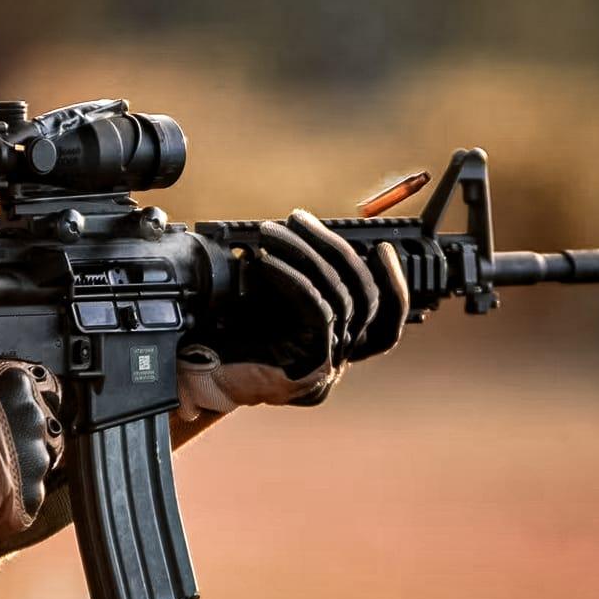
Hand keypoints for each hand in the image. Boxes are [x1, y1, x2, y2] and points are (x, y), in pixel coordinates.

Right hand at [0, 353, 64, 548]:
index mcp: (13, 377)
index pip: (36, 382)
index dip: (17, 396)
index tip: (0, 407)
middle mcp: (32, 414)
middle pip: (37, 423)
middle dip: (17, 432)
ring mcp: (35, 456)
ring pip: (34, 461)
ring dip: (13, 466)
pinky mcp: (29, 496)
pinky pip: (23, 499)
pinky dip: (7, 501)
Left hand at [179, 208, 408, 417]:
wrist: (202, 380)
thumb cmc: (231, 341)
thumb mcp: (272, 303)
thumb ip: (299, 279)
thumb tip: (306, 236)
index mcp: (338, 345)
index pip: (387, 322)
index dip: (395, 284)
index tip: (383, 248)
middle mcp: (343, 356)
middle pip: (366, 297)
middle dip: (334, 247)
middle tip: (299, 218)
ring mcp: (331, 363)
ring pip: (342, 297)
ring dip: (305, 253)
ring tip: (272, 231)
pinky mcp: (311, 363)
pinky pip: (318, 309)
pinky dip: (294, 278)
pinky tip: (268, 261)